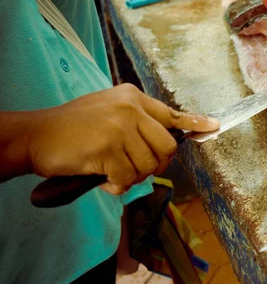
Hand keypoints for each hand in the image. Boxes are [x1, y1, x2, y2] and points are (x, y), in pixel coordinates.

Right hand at [26, 84, 218, 194]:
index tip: (213, 126)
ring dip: (132, 177)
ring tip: (111, 171)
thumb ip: (136, 122)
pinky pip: (127, 178)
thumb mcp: (108, 112)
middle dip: (156, 166)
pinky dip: (116, 186)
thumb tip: (166, 142)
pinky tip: (101, 177)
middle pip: (166, 148)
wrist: (36, 136)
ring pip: (148, 167)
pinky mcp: (108, 148)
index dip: (194, 122)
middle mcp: (129, 108)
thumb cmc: (73, 128)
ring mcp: (119, 127)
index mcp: (132, 97)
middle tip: (135, 170)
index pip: (170, 113)